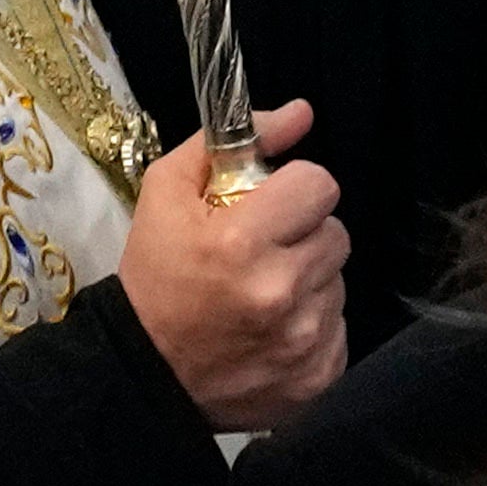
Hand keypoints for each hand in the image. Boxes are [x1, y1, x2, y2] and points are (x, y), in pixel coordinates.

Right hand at [113, 98, 344, 429]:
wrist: (145, 373)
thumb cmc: (155, 277)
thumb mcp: (166, 197)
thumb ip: (228, 144)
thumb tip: (301, 112)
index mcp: (241, 241)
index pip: (319, 185)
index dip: (294, 191)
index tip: (269, 207)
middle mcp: (280, 289)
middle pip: (336, 233)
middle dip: (302, 235)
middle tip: (260, 253)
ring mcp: (304, 336)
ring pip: (338, 279)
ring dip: (308, 279)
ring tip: (261, 294)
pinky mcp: (319, 372)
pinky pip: (340, 327)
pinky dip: (312, 323)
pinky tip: (271, 329)